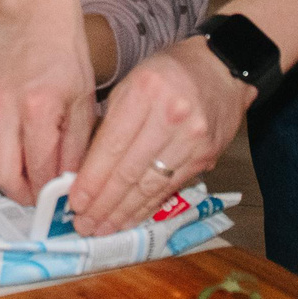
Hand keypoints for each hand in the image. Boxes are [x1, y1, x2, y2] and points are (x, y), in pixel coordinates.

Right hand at [0, 0, 95, 201]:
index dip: (46, 192)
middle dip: (19, 194)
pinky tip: (11, 143)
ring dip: (2, 174)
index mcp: (38, 107)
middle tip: (35, 194)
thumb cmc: (66, 54)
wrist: (33, 11)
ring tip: (24, 171)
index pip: (36, 170)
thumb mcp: (83, 101)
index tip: (55, 199)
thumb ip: (75, 148)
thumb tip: (67, 186)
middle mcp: (3, 106)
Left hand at [72, 36, 252, 233]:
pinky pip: (170, 188)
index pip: (112, 146)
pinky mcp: (206, 157)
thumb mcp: (132, 82)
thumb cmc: (169, 72)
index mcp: (145, 92)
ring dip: (124, 212)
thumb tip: (85, 168)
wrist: (223, 69)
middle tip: (84, 225)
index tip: (74, 202)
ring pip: (150, 186)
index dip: (91, 179)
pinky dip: (148, 206)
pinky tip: (130, 218)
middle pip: (130, 171)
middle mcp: (170, 117)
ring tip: (103, 229)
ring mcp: (192, 139)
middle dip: (103, 204)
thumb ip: (111, 121)